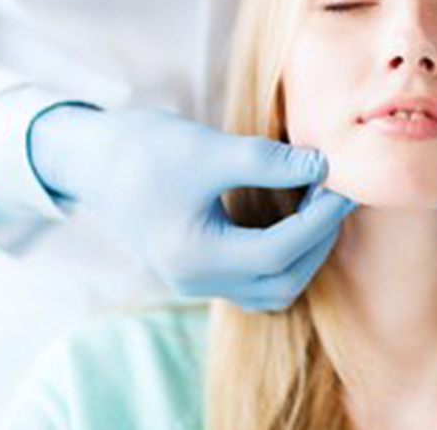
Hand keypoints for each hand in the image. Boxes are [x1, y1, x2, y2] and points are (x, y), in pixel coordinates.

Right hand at [29, 104, 356, 310]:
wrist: (92, 159)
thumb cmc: (144, 150)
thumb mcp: (208, 149)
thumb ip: (268, 161)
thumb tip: (324, 165)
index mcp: (193, 257)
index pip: (277, 252)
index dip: (319, 220)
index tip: (344, 186)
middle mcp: (195, 280)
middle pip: (279, 281)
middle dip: (317, 240)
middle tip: (336, 196)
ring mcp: (195, 279)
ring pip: (270, 288)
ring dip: (303, 253)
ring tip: (319, 206)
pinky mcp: (198, 266)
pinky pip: (254, 279)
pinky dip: (282, 255)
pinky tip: (293, 218)